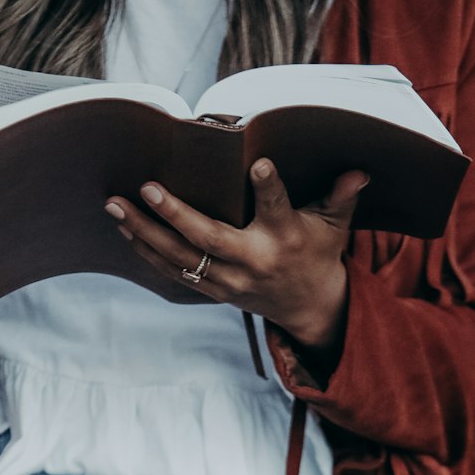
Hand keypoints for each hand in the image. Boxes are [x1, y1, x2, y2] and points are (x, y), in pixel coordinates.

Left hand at [104, 161, 368, 352]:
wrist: (308, 309)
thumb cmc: (318, 253)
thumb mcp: (334, 226)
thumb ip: (341, 197)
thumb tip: (359, 171)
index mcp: (284, 238)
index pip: (277, 208)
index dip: (269, 187)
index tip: (258, 165)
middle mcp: (252, 261)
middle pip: (209, 238)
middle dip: (175, 214)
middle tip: (146, 188)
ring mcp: (228, 280)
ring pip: (180, 258)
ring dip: (144, 233)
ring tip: (115, 207)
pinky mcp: (212, 289)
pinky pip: (173, 272)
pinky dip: (147, 252)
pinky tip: (124, 230)